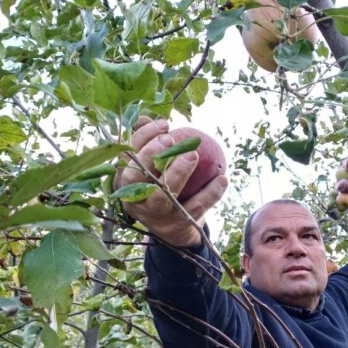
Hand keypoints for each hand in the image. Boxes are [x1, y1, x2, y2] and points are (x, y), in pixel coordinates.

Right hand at [113, 117, 227, 246]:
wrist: (174, 230)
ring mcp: (156, 215)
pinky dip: (210, 193)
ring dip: (178, 174)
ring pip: (163, 196)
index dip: (143, 138)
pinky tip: (222, 178)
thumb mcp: (150, 168)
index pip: (127, 156)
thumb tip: (143, 117)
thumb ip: (147, 144)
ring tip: (193, 155)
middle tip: (171, 140)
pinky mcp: (178, 225)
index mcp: (124, 182)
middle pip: (136, 178)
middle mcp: (136, 200)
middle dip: (151, 156)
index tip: (164, 124)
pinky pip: (195, 207)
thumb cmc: (160, 187)